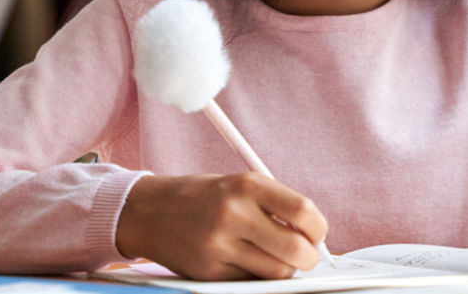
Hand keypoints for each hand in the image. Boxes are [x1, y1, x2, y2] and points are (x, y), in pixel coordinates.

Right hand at [116, 172, 327, 279]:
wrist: (148, 212)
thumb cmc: (203, 197)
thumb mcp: (240, 185)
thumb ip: (277, 205)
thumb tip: (314, 236)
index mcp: (247, 186)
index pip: (303, 212)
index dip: (319, 229)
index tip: (317, 234)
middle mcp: (233, 214)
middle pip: (295, 250)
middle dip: (309, 258)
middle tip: (305, 255)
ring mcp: (219, 246)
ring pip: (276, 273)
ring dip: (285, 270)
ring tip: (275, 258)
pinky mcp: (209, 273)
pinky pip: (250, 283)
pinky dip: (258, 277)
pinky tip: (248, 263)